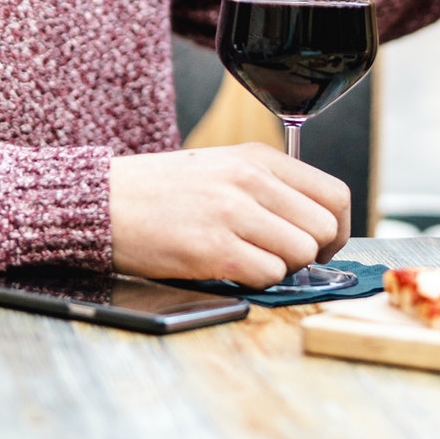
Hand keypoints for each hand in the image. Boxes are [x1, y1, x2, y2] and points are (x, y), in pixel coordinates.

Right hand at [109, 144, 350, 287]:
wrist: (103, 203)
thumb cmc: (161, 191)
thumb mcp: (222, 168)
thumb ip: (268, 187)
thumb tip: (314, 224)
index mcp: (257, 157)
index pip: (334, 194)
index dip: (336, 228)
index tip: (321, 244)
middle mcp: (250, 179)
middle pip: (324, 227)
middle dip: (312, 253)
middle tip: (284, 259)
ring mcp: (232, 212)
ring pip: (301, 254)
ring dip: (282, 268)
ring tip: (250, 261)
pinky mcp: (212, 248)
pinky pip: (269, 274)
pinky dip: (258, 281)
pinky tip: (231, 269)